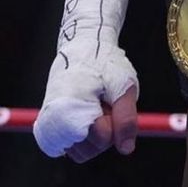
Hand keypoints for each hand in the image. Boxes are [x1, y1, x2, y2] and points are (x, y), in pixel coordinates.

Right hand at [33, 0, 138, 159]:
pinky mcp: (48, 130)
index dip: (113, 119)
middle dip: (104, 128)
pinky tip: (85, 111)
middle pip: (91, 149)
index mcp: (71, 111)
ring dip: (93, 133)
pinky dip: (83, 134)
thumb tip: (127, 149)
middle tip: (103, 100)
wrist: (82, 47)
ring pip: (82, 151)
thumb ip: (126, 119)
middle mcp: (54, 124)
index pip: (103, 138)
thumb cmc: (105, 63)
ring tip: (94, 103)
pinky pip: (72, 146)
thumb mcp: (123, 85)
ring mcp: (49, 129)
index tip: (110, 98)